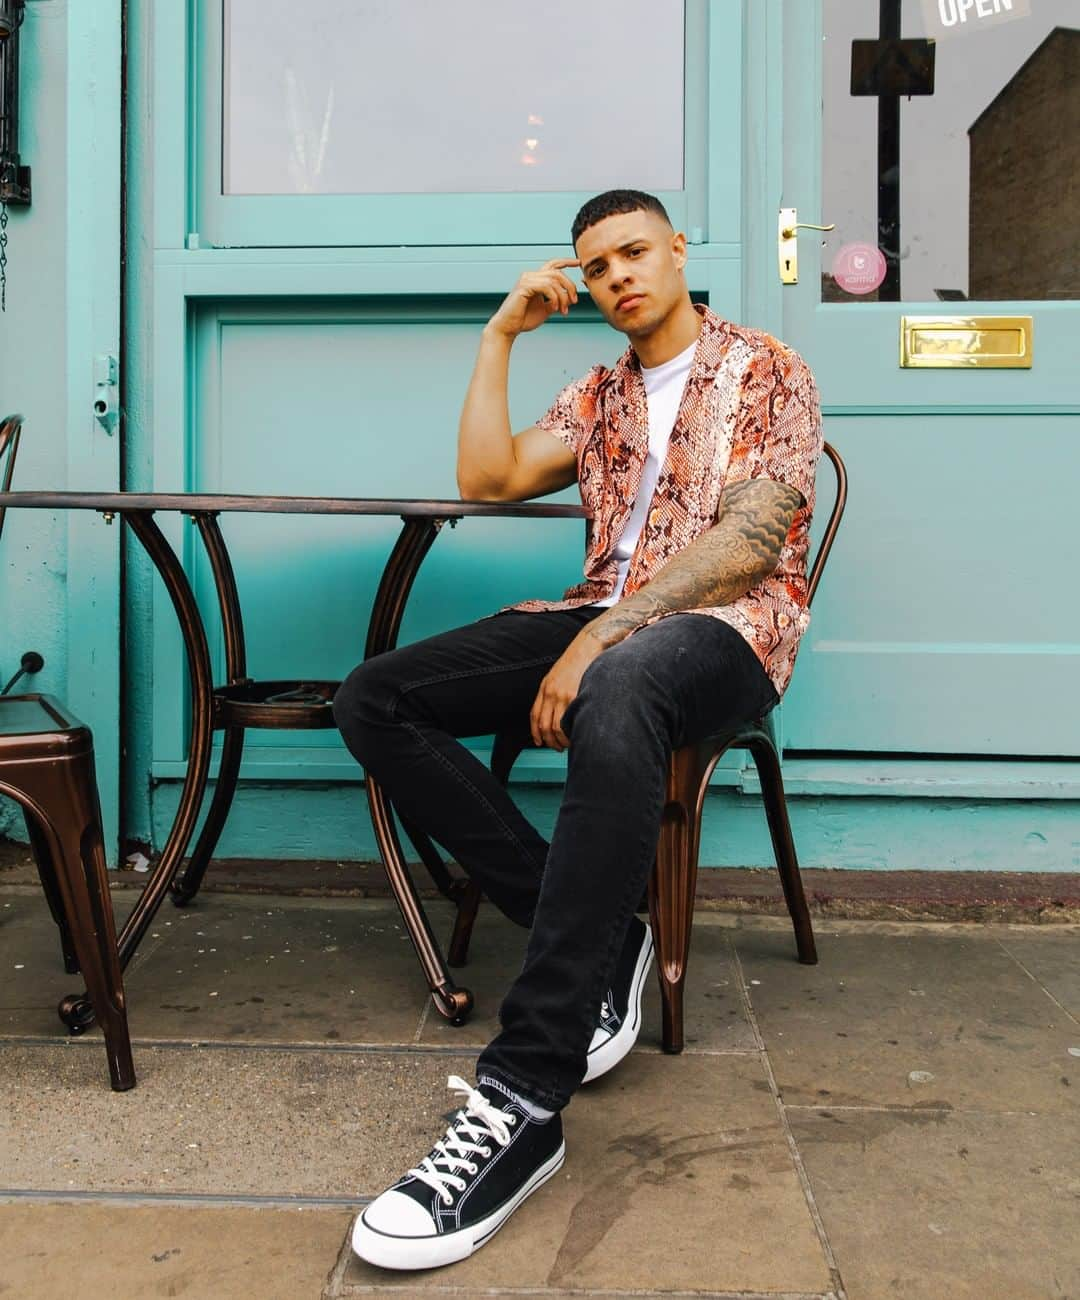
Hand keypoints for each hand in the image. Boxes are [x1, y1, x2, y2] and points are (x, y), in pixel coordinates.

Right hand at [487, 258, 581, 339]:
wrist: (508, 328)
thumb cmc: (524, 319)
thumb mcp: (545, 309)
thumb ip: (556, 301)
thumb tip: (570, 297)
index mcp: (535, 279)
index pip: (552, 265)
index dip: (566, 261)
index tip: (578, 262)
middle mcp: (530, 276)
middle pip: (557, 273)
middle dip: (569, 286)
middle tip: (574, 301)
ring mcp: (526, 280)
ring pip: (553, 280)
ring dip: (563, 295)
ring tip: (563, 309)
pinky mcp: (524, 287)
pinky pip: (546, 287)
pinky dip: (554, 297)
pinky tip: (555, 307)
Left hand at [529, 631, 604, 750]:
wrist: (588, 647)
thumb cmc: (576, 662)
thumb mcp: (557, 676)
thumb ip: (552, 693)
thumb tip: (553, 714)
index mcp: (545, 688)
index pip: (535, 716)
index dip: (536, 733)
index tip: (540, 742)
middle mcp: (551, 693)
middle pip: (545, 726)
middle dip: (550, 741)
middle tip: (557, 747)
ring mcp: (564, 695)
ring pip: (557, 728)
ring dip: (562, 741)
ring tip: (569, 743)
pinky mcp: (577, 696)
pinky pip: (571, 720)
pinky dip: (572, 732)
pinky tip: (577, 734)